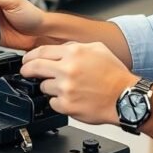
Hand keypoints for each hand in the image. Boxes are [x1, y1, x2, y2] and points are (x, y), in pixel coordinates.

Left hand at [20, 42, 137, 125]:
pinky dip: (58, 102)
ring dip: (50, 87)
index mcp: (74, 53)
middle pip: (34, 68)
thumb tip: (59, 49)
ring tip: (67, 88)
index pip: (41, 51)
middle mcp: (67, 69)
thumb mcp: (98, 49)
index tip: (26, 61)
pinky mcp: (67, 106)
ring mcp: (66, 88)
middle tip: (26, 73)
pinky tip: (72, 99)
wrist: (126, 98)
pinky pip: (52, 103)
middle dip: (27, 71)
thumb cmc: (115, 75)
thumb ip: (76, 46)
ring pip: (44, 87)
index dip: (30, 57)